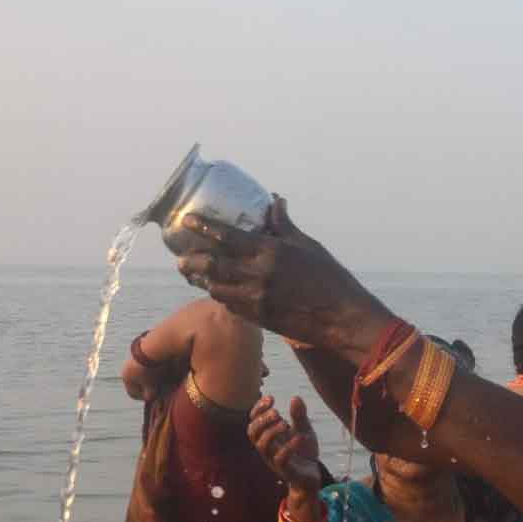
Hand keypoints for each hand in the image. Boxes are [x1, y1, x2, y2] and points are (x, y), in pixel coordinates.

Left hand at [175, 197, 389, 354]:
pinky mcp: (259, 318)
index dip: (204, 228)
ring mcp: (256, 299)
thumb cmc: (330, 278)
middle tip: (181, 257)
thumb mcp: (307, 246)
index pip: (227, 236)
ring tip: (192, 275)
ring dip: (202, 281)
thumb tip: (274, 202)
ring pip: (216, 288)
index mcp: (270, 252)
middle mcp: (258, 275)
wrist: (341, 318)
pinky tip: (217, 291)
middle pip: (212, 265)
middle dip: (192, 261)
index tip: (187, 221)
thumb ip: (284, 226)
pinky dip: (221, 296)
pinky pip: (230, 306)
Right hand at [248, 395, 322, 493]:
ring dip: (271, 432)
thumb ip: (299, 416)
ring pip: (262, 446)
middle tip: (277, 413)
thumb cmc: (303, 452)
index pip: (254, 421)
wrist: (311, 476)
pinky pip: (280, 459)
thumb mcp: (304, 430)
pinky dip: (288, 447)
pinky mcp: (285, 470)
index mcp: (269, 436)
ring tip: (286, 424)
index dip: (258, 408)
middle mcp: (268, 447)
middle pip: (252, 432)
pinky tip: (299, 437)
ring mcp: (274, 459)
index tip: (271, 398)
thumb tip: (295, 397)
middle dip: (262, 419)